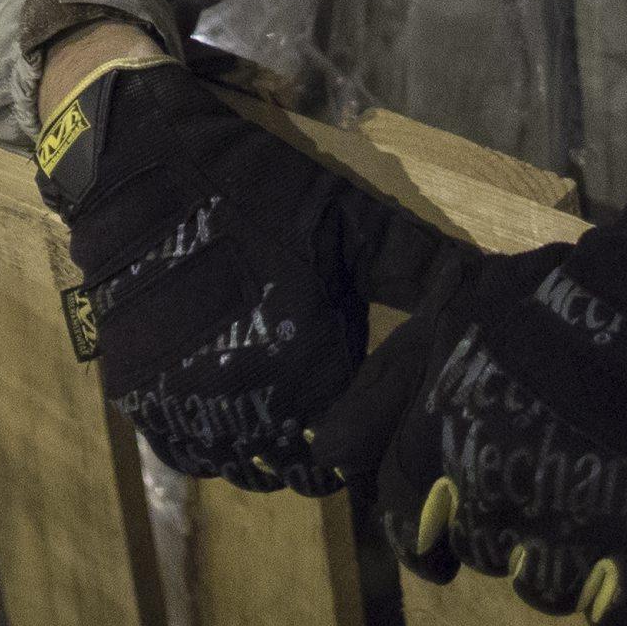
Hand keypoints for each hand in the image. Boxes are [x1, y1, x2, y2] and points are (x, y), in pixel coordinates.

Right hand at [36, 56, 459, 491]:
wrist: (140, 158)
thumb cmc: (254, 184)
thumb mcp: (347, 213)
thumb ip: (416, 263)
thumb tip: (493, 285)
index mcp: (308, 359)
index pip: (339, 455)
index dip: (347, 443)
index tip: (345, 415)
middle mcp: (246, 394)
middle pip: (283, 467)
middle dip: (300, 451)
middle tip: (305, 412)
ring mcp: (182, 398)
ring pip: (228, 463)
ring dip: (247, 449)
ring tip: (260, 409)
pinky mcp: (133, 389)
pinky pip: (176, 446)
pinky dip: (198, 438)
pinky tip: (214, 403)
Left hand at [310, 151, 626, 625]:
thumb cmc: (556, 297)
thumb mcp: (451, 315)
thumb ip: (384, 388)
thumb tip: (328, 457)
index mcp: (440, 432)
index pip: (401, 521)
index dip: (421, 527)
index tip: (446, 521)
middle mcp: (492, 485)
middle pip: (477, 556)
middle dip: (498, 528)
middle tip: (538, 479)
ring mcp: (571, 520)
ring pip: (541, 589)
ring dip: (558, 560)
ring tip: (586, 501)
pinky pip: (615, 611)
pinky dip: (618, 592)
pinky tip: (626, 547)